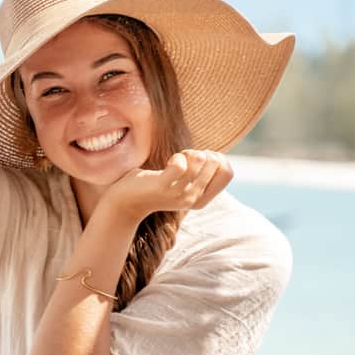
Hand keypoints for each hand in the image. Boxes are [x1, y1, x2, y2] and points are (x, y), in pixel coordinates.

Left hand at [100, 149, 233, 222]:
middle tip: (184, 159)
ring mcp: (179, 194)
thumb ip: (200, 175)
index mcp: (202, 200)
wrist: (126, 201)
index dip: (217, 158)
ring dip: (188, 153)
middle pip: (215, 162)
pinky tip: (169, 163)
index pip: (228, 172)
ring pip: (200, 160)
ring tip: (176, 160)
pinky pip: (181, 165)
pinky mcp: (164, 187)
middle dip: (201, 152)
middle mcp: (194, 199)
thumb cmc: (154, 186)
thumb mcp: (183, 183)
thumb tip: (216, 157)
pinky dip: (176, 157)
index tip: (199, 160)